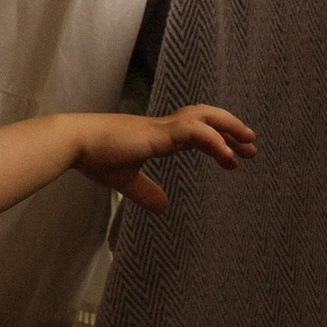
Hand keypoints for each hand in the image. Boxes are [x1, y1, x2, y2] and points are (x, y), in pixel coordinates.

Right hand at [75, 101, 255, 216]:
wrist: (75, 143)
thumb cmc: (94, 157)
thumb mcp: (124, 179)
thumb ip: (144, 192)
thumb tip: (163, 208)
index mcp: (158, 135)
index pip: (197, 132)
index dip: (217, 142)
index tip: (234, 157)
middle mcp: (164, 127)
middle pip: (206, 118)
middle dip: (231, 130)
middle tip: (252, 146)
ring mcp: (162, 127)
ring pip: (205, 118)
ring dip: (230, 129)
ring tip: (248, 145)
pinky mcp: (159, 133)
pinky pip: (195, 132)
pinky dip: (214, 142)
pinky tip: (228, 158)